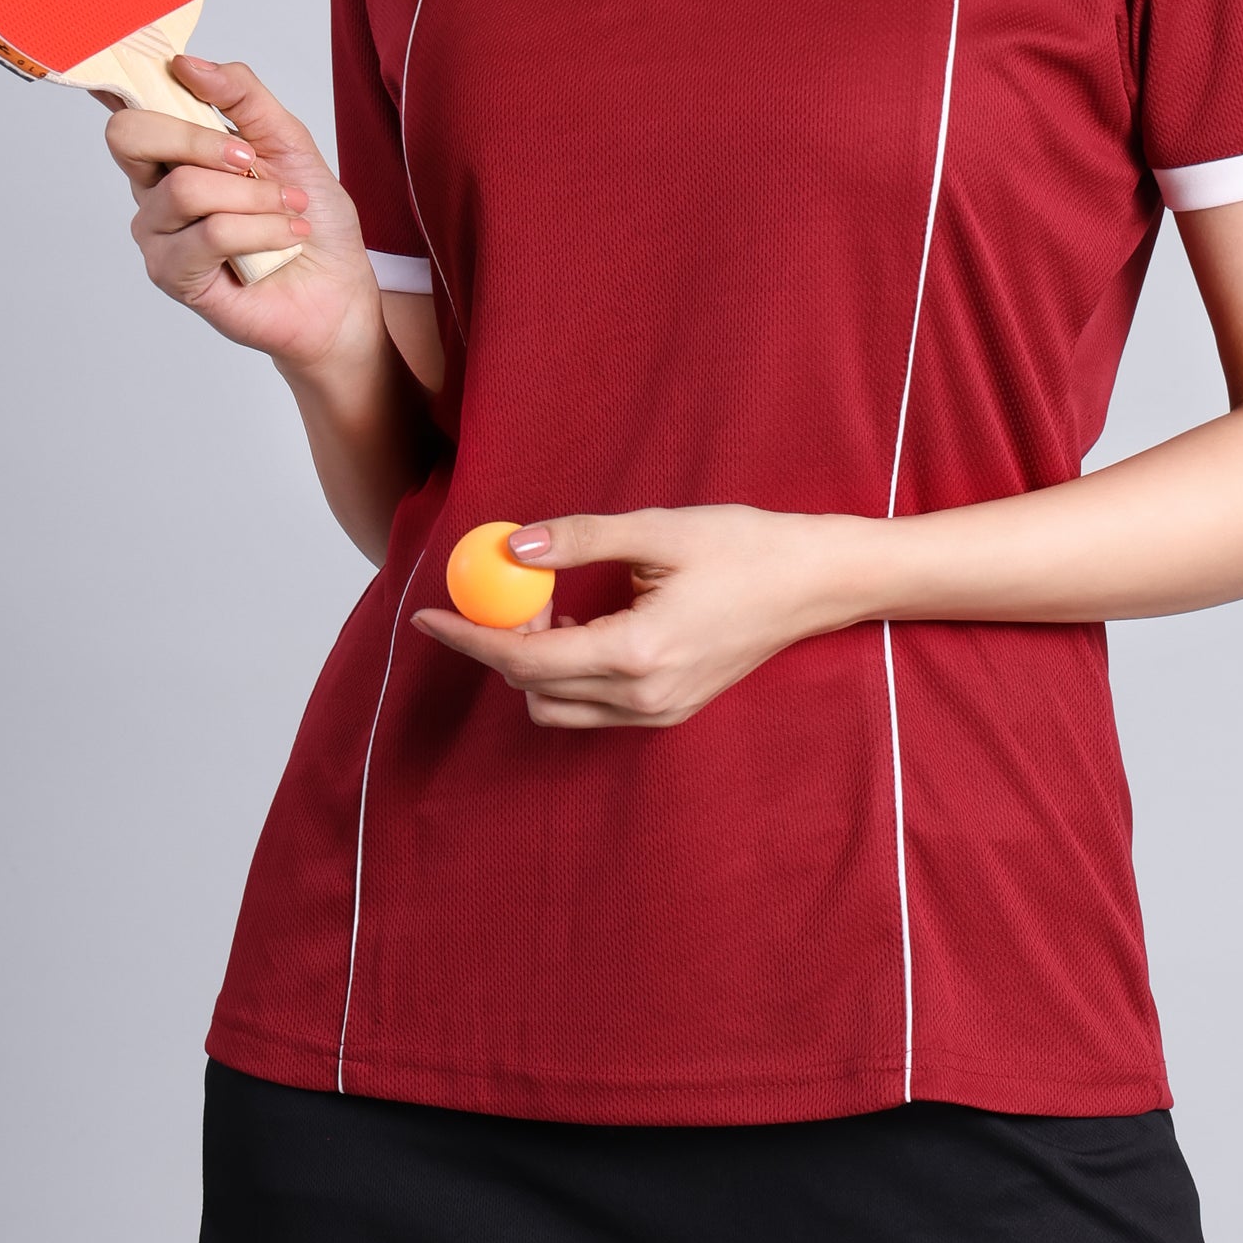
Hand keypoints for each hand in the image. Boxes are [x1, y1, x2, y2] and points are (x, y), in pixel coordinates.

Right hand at [102, 55, 378, 372]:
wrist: (337, 288)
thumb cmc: (308, 216)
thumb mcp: (287, 139)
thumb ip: (240, 95)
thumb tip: (187, 64)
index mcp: (172, 149)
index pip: (126, 105)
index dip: (119, 77)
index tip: (144, 63)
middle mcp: (152, 188)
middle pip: (131, 136)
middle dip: (200, 138)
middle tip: (251, 159)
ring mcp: (157, 233)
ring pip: (186, 189)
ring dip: (255, 195)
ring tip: (289, 209)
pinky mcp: (173, 275)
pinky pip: (210, 234)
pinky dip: (261, 230)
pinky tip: (286, 238)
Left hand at [411, 504, 865, 728]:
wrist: (816, 585)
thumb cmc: (746, 549)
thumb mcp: (658, 529)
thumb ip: (579, 539)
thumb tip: (510, 547)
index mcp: (637, 652)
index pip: (525, 658)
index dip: (468, 637)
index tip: (426, 616)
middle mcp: (644, 696)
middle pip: (531, 689)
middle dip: (499, 644)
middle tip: (506, 588)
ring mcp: (658, 713)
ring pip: (556, 708)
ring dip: (532, 664)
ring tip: (553, 604)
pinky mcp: (669, 712)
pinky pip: (590, 709)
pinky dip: (566, 674)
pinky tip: (583, 624)